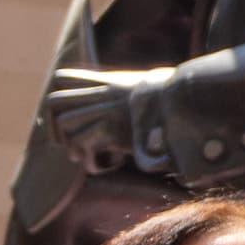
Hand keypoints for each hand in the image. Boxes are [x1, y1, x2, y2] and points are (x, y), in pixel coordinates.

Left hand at [42, 67, 168, 174]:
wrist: (192, 102)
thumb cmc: (174, 105)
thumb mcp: (145, 95)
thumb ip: (127, 99)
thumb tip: (120, 114)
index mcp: (108, 83)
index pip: (63, 78)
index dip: (56, 101)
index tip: (61, 121)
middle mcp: (103, 94)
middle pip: (54, 101)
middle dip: (53, 127)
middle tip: (69, 145)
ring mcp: (107, 110)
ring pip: (65, 123)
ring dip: (71, 146)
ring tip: (89, 158)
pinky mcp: (114, 129)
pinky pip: (83, 145)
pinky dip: (89, 162)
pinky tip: (107, 166)